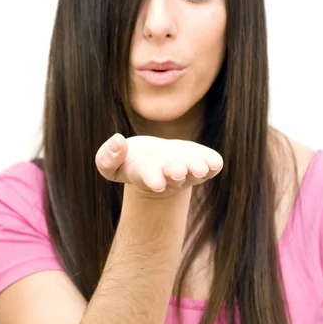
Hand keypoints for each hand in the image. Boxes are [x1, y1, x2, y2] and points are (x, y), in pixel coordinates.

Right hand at [95, 134, 222, 194]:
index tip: (156, 182)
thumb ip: (107, 157)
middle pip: (174, 178)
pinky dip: (213, 164)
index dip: (152, 179)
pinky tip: (214, 162)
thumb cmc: (130, 163)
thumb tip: (117, 141)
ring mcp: (188, 171)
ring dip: (196, 170)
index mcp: (146, 176)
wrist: (155, 164)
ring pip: (194, 174)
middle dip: (176, 173)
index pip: (148, 178)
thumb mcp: (110, 164)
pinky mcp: (202, 163)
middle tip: (177, 171)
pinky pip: (211, 167)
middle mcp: (169, 177)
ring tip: (198, 168)